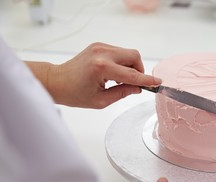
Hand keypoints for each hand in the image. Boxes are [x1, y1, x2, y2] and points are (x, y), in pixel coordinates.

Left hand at [26, 43, 160, 108]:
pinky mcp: (99, 45)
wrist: (57, 81)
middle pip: (134, 56)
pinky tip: (114, 73)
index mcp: (102, 68)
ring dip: (131, 66)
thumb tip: (138, 88)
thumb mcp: (101, 101)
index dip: (146, 80)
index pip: (132, 75)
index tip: (157, 82)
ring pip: (128, 53)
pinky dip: (122, 62)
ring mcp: (100, 47)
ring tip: (120, 80)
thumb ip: (123, 93)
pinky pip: (120, 52)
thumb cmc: (75, 93)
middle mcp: (102, 54)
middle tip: (134, 84)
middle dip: (139, 70)